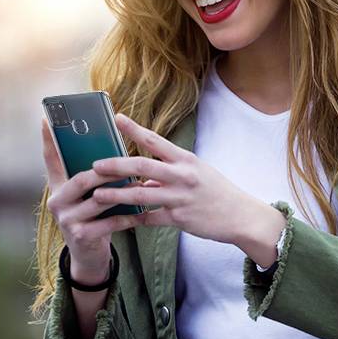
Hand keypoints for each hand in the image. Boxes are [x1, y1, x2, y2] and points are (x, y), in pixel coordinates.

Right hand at [40, 118, 147, 279]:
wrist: (88, 256)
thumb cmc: (92, 218)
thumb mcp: (85, 196)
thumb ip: (91, 177)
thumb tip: (112, 151)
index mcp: (56, 187)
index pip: (50, 158)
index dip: (47, 139)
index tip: (46, 118)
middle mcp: (56, 202)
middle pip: (82, 179)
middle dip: (107, 170)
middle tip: (127, 162)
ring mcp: (67, 220)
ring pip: (99, 200)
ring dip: (123, 192)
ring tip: (141, 185)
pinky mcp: (81, 236)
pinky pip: (109, 222)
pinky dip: (128, 216)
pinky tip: (142, 212)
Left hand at [91, 113, 264, 245]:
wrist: (242, 217)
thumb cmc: (217, 192)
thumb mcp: (196, 174)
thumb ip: (168, 174)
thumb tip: (143, 181)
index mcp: (186, 160)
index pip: (155, 140)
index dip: (134, 129)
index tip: (116, 118)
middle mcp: (182, 175)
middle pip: (142, 165)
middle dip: (115, 165)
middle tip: (95, 165)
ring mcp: (180, 198)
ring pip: (140, 194)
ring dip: (116, 194)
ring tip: (97, 195)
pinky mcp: (180, 219)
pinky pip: (151, 219)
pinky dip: (135, 219)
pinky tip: (120, 220)